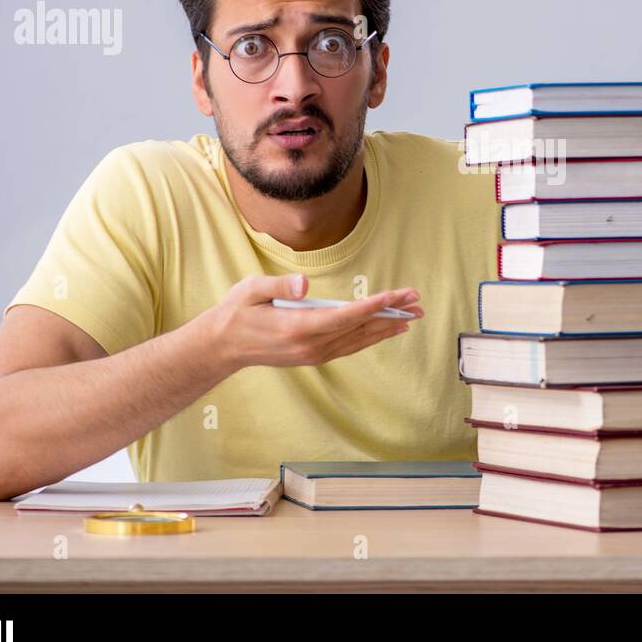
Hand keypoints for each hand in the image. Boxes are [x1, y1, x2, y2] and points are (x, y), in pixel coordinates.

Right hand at [196, 273, 423, 372]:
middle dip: (390, 314)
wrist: (223, 346)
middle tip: (418, 303)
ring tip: (412, 317)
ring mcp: (314, 354)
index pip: (345, 316)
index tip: (396, 296)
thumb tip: (303, 286)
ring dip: (386, 328)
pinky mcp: (314, 356)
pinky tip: (385, 330)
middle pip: (359, 329)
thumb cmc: (237, 313)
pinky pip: (350, 346)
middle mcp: (311, 345)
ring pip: (359, 340)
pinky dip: (371, 337)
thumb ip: (278, 287)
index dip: (373, 306)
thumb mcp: (251, 291)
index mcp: (299, 328)